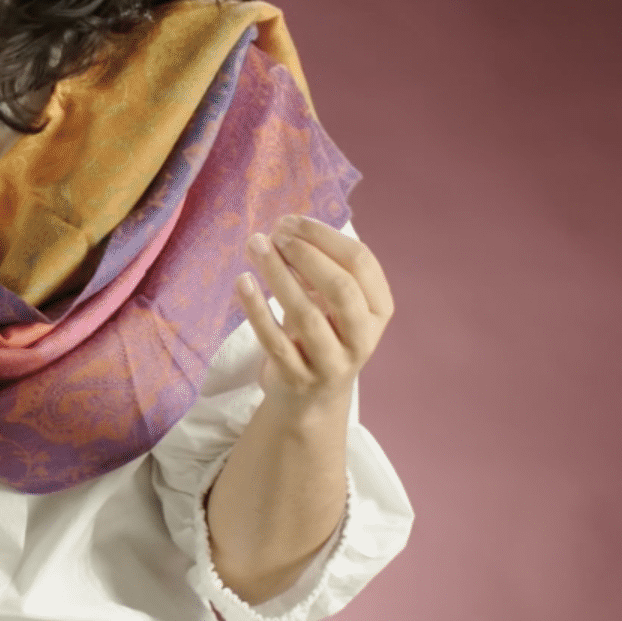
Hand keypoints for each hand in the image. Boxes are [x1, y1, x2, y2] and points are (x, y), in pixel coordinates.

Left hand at [236, 215, 394, 418]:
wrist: (310, 398)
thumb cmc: (321, 334)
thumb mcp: (331, 302)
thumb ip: (319, 268)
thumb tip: (287, 229)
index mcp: (378, 309)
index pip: (361, 263)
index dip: (324, 237)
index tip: (291, 222)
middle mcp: (363, 338)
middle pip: (341, 288)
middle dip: (307, 255)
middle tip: (276, 235)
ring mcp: (332, 363)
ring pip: (307, 315)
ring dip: (278, 275)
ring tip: (256, 247)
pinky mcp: (299, 379)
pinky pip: (275, 342)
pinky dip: (257, 309)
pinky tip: (243, 281)